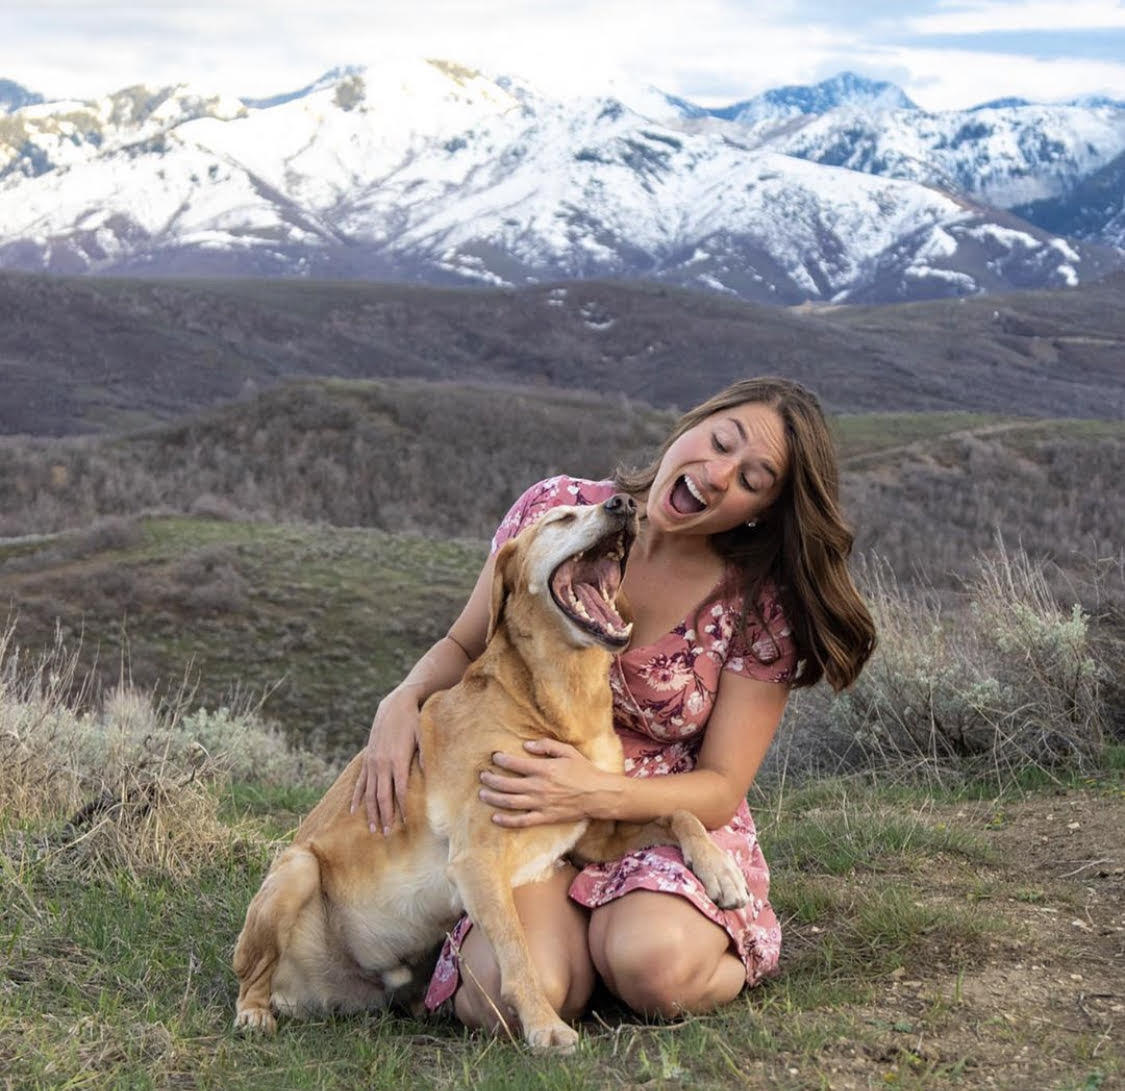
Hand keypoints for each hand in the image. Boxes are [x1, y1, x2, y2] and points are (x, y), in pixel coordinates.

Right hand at [350, 686, 422, 833]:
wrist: (396, 704)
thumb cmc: (414, 721)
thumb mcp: (423, 736)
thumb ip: (425, 755)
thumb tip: (428, 773)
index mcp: (398, 760)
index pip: (400, 790)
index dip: (402, 808)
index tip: (405, 823)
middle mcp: (383, 764)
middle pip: (383, 796)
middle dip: (384, 816)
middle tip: (386, 833)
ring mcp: (373, 762)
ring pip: (370, 792)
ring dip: (371, 811)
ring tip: (372, 828)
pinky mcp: (368, 759)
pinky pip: (361, 782)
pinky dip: (357, 797)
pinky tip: (354, 810)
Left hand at [478, 739, 612, 827]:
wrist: (598, 795)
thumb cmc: (584, 771)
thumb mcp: (568, 751)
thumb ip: (546, 746)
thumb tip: (527, 744)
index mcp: (544, 769)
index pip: (515, 764)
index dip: (501, 760)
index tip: (494, 758)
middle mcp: (539, 787)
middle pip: (507, 784)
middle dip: (491, 779)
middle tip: (483, 776)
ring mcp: (540, 804)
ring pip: (510, 802)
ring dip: (493, 798)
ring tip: (482, 794)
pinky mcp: (544, 817)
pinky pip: (522, 821)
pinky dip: (507, 821)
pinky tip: (495, 818)